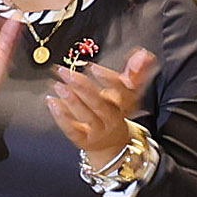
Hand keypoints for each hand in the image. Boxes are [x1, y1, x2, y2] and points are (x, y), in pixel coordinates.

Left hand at [48, 45, 156, 167]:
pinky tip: (52, 102)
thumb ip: (135, 72)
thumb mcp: (127, 93)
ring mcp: (98, 131)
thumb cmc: (116, 111)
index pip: (121, 93)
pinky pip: (72, 130)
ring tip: (58, 85)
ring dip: (71, 100)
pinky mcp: (83, 140)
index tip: (93, 67)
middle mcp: (113, 119)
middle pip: (99, 104)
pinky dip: (61, 116)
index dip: (108, 79)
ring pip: (85, 116)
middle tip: (66, 72)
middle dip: (82, 87)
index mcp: (126, 105)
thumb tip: (144, 52)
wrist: (112, 143)